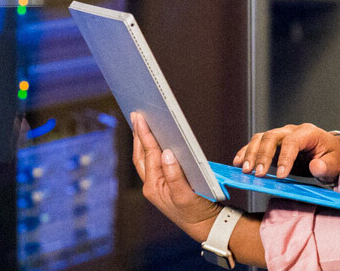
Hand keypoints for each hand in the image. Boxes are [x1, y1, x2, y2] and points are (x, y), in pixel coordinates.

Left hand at [131, 112, 221, 241]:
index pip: (149, 154)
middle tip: (135, 115)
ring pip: (144, 159)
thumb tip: (166, 153)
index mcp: (154, 186)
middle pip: (140, 155)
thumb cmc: (196, 212)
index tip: (140, 118)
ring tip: (140, 124)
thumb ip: (175, 175)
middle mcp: (151, 185)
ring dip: (141, 141)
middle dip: (138, 134)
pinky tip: (153, 141)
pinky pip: (152, 163)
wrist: (204, 226)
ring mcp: (156, 185)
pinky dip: (150, 150)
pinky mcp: (163, 184)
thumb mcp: (186, 195)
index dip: (145, 134)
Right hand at [233, 123, 339, 182]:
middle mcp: (291, 131)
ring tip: (245, 170)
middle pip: (272, 137)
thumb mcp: (336, 165)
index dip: (285, 157)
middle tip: (257, 174)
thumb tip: (316, 166)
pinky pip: (256, 144)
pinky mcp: (273, 144)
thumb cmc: (334, 159)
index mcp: (308, 133)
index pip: (292, 141)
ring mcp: (281, 136)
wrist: (331, 154)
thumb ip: (327, 166)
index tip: (281, 176)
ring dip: (251, 153)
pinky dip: (245, 151)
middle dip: (263, 155)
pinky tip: (238, 162)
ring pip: (261, 138)